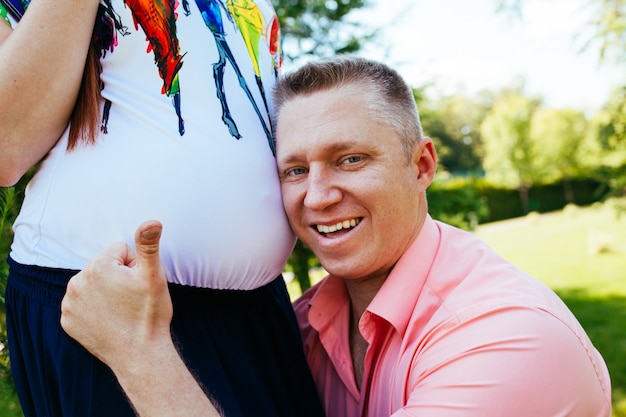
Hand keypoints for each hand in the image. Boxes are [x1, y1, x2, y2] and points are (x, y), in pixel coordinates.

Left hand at [61, 220, 172, 368]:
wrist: (140, 355)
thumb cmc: (150, 314)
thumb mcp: (154, 276)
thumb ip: (148, 245)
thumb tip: (152, 221)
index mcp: (98, 267)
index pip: (120, 250)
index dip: (134, 266)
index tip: (137, 286)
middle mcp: (77, 282)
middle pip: (104, 265)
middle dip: (118, 277)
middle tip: (131, 299)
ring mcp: (69, 304)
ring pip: (92, 283)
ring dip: (106, 291)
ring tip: (121, 310)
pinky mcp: (67, 321)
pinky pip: (82, 303)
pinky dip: (95, 309)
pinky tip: (108, 320)